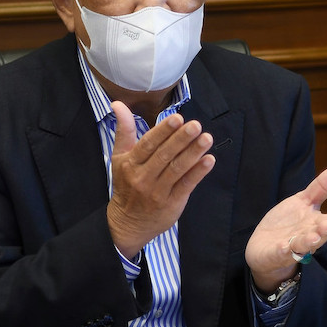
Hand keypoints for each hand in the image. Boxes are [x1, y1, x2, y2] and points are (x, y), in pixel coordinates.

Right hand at [106, 101, 215, 257]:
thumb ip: (123, 130)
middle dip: (181, 139)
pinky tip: (209, 160)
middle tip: (196, 125)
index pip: (148, 144)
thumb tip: (118, 103)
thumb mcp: (119, 157)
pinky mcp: (172, 203)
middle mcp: (143, 177)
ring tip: (207, 138)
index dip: (163, 131)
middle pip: (164, 156)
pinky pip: (186, 185)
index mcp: (131, 163)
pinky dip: (198, 172)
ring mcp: (158, 191)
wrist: (127, 223)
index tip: (177, 118)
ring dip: (193, 153)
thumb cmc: (125, 184)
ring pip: (177, 170)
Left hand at [245, 163, 326, 292]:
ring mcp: (291, 246)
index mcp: (315, 223)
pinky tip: (284, 247)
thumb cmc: (288, 224)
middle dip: (325, 231)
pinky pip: (280, 253)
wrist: (266, 249)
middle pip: (319, 234)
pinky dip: (283, 250)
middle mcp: (307, 236)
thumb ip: (322, 186)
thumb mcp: (303, 200)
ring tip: (313, 237)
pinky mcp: (276, 253)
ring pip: (302, 245)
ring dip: (308, 241)